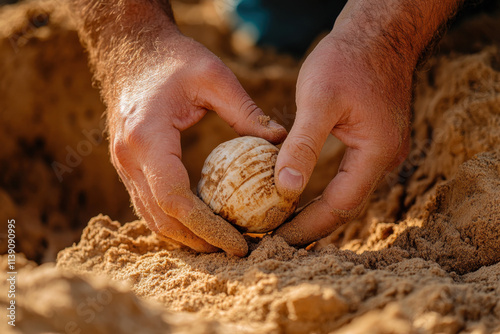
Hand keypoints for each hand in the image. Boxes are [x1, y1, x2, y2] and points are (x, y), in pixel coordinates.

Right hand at [108, 32, 285, 255]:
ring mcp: (124, 164)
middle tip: (238, 251)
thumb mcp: (214, 77)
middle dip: (200, 241)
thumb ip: (246, 111)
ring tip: (222, 245)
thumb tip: (280, 140)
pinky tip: (200, 225)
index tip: (240, 243)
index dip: (208, 228)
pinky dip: (173, 222)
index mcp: (148, 138)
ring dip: (186, 237)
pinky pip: (148, 205)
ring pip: (152, 218)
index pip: (176, 200)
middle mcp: (129, 158)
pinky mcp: (128, 164)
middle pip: (163, 219)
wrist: (130, 49)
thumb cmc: (173, 58)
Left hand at [273, 23, 412, 245]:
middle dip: (310, 225)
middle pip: (345, 207)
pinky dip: (323, 191)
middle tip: (275, 238)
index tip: (276, 239)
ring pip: (346, 194)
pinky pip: (346, 178)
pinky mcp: (371, 142)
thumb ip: (304, 146)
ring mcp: (380, 151)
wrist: (377, 34)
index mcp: (375, 153)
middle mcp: (384, 159)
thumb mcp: (319, 100)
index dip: (307, 226)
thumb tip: (285, 188)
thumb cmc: (348, 60)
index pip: (339, 207)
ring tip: (282, 223)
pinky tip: (299, 193)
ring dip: (316, 210)